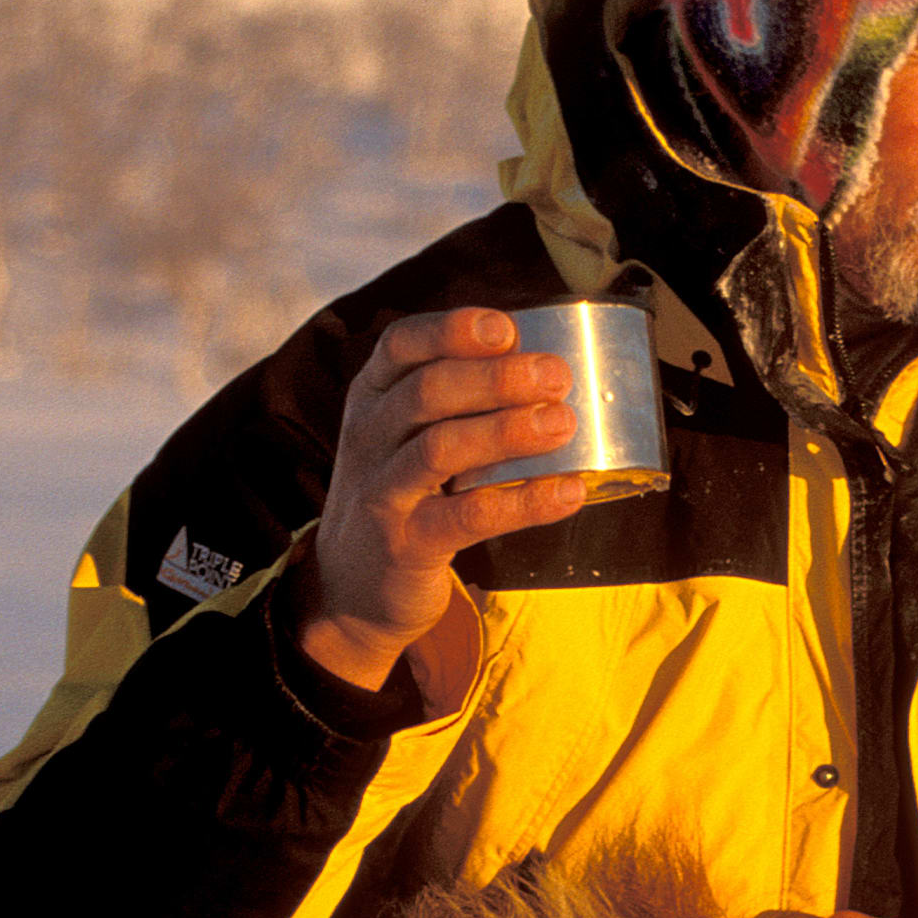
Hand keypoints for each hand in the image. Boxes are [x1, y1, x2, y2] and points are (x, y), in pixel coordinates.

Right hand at [297, 308, 589, 693]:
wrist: (350, 587)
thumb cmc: (403, 494)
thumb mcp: (406, 436)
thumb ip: (457, 401)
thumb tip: (546, 366)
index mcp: (372, 397)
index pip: (401, 345)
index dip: (452, 330)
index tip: (507, 329)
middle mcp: (368, 436)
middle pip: (427, 391)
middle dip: (496, 378)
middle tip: (556, 376)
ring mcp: (381, 491)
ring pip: (441, 448)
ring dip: (507, 431)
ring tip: (562, 423)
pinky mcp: (405, 543)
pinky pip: (468, 516)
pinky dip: (523, 503)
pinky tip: (567, 493)